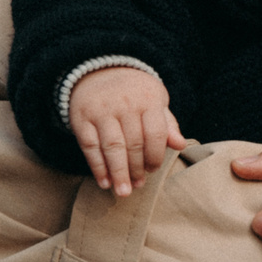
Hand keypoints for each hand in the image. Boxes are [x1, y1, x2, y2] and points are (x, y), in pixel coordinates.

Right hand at [68, 67, 187, 194]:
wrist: (98, 70)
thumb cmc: (133, 92)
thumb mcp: (155, 100)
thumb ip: (167, 123)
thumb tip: (180, 145)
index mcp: (147, 99)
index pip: (155, 134)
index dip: (155, 156)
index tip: (152, 171)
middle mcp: (124, 104)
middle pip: (133, 144)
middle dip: (136, 169)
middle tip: (137, 186)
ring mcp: (101, 110)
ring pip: (112, 147)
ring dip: (118, 172)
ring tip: (122, 191)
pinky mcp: (81, 117)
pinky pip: (90, 146)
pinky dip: (97, 166)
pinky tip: (104, 181)